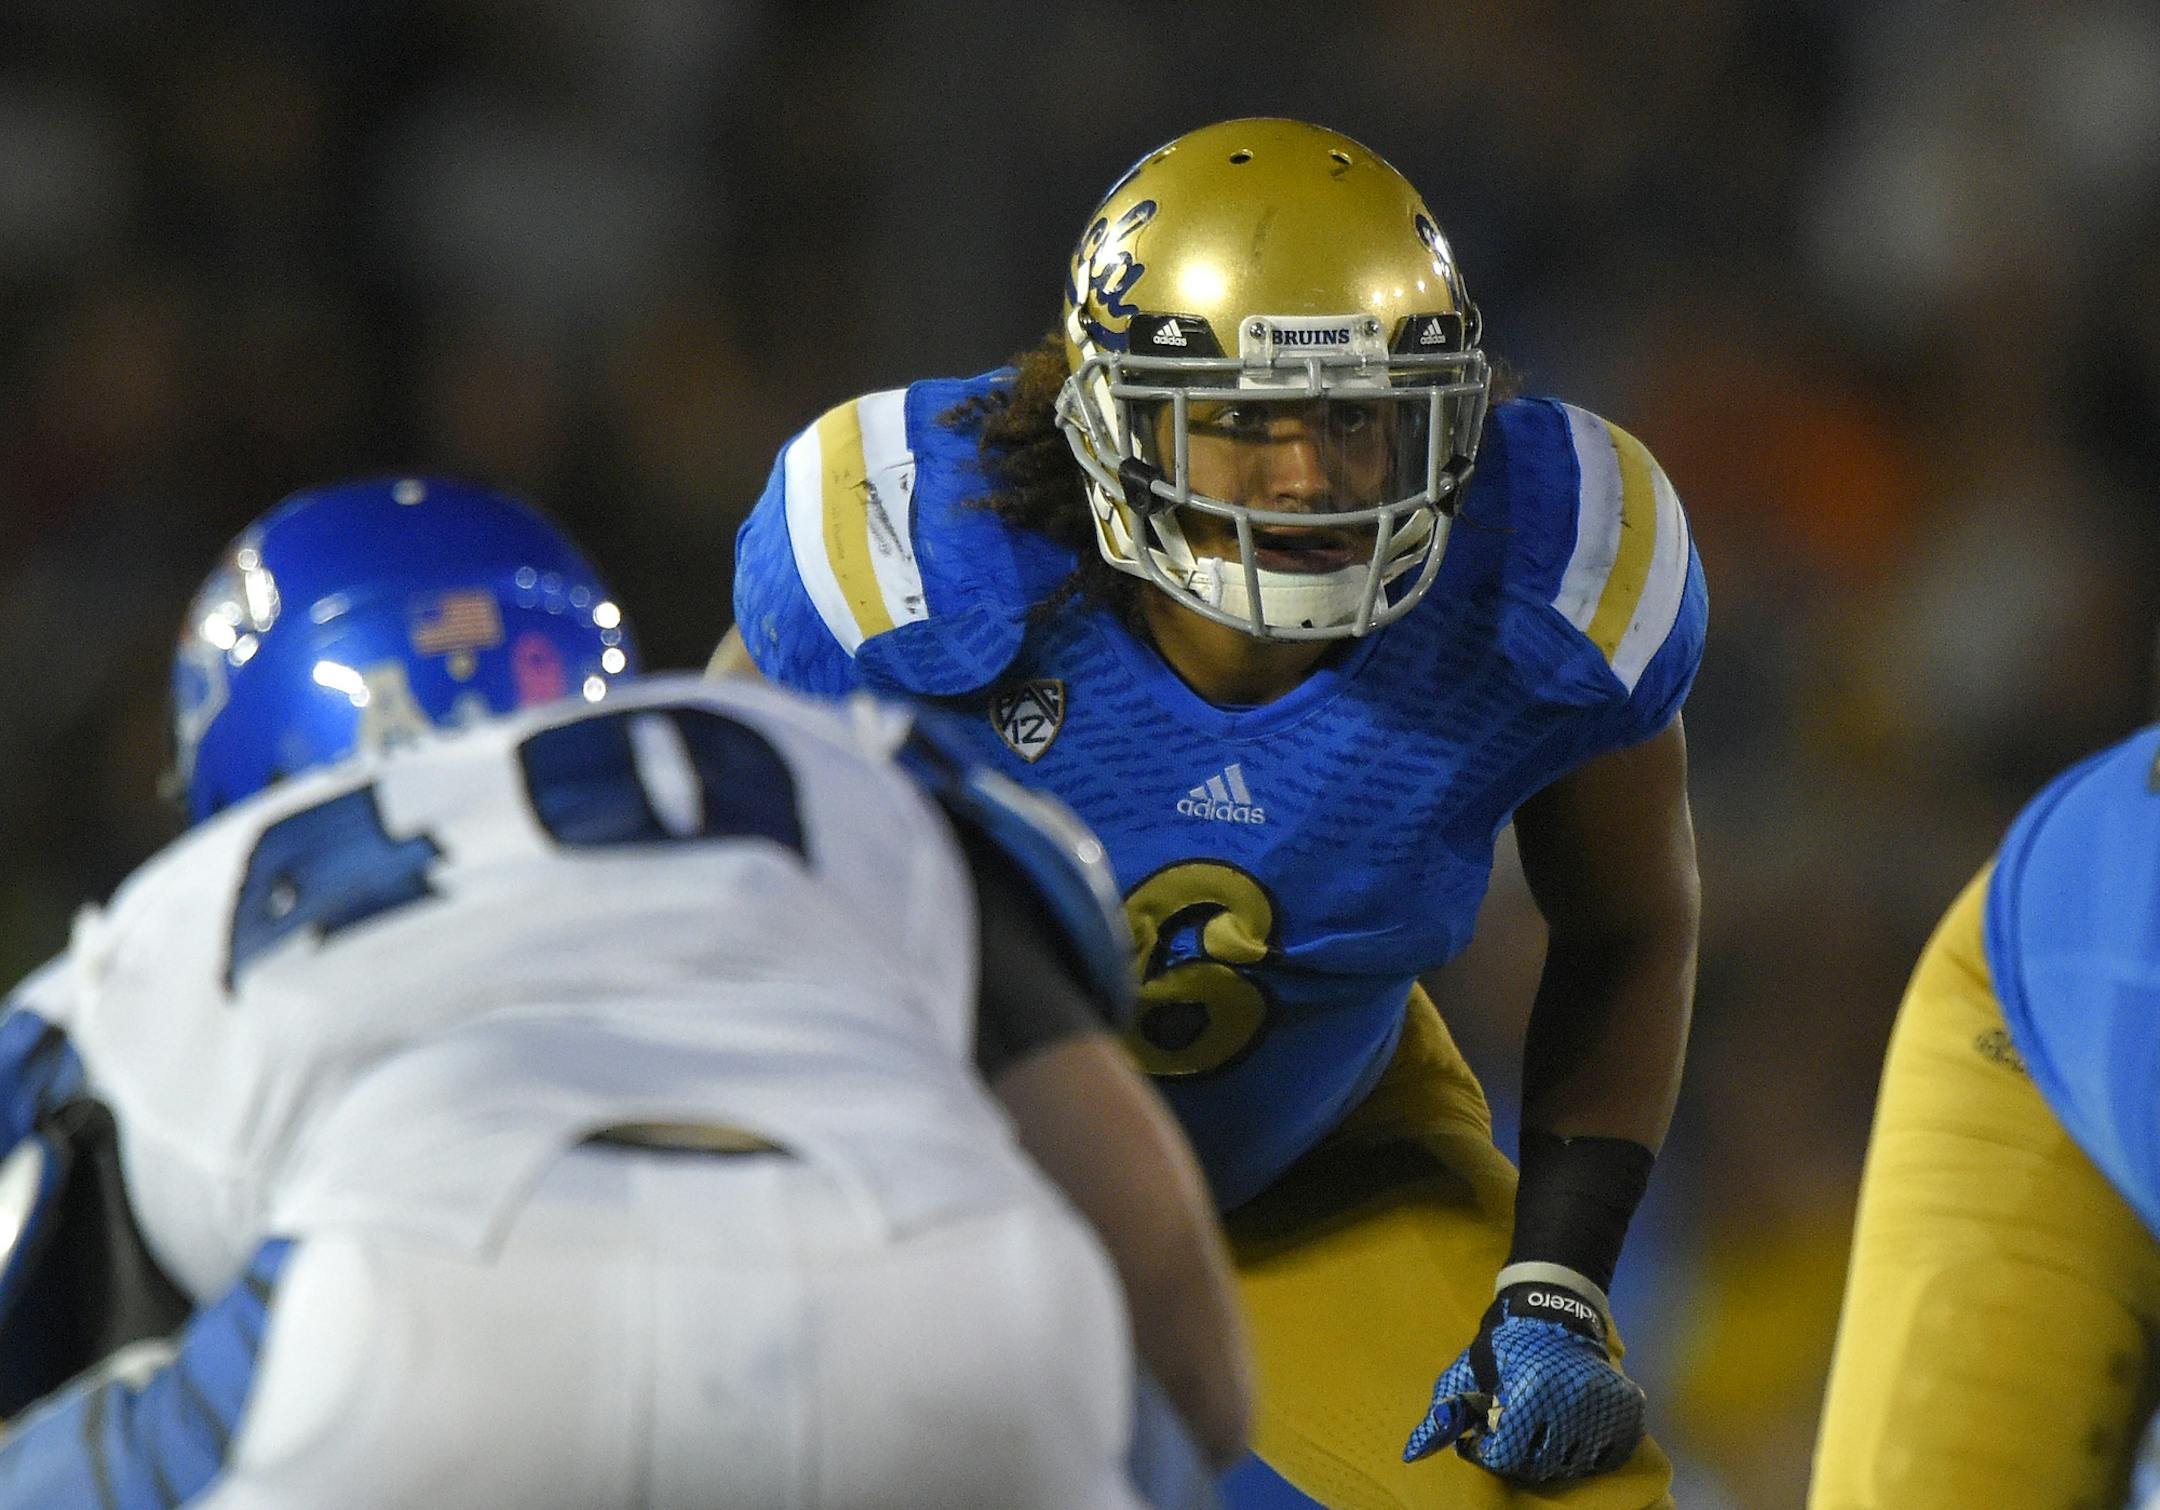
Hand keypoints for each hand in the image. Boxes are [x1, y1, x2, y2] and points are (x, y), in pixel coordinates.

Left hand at [1402, 1279, 1645, 1484]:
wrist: (1555, 1313)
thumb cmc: (1504, 1346)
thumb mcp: (1467, 1372)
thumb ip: (1444, 1412)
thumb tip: (1413, 1453)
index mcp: (1528, 1393)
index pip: (1504, 1457)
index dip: (1488, 1452)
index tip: (1486, 1436)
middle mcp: (1570, 1403)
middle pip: (1538, 1465)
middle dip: (1518, 1453)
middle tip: (1513, 1430)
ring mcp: (1603, 1408)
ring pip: (1572, 1464)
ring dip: (1552, 1454)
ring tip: (1540, 1428)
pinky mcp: (1627, 1410)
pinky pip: (1607, 1455)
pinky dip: (1589, 1452)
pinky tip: (1572, 1431)